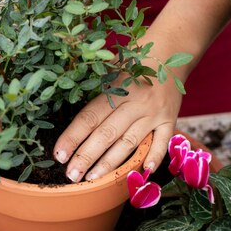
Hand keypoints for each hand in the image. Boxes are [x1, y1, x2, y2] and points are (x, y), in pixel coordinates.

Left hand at [53, 71, 182, 182]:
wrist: (171, 50)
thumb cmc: (132, 62)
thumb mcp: (110, 66)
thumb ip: (91, 83)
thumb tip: (61, 86)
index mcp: (115, 89)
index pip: (89, 117)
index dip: (72, 137)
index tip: (59, 154)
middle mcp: (134, 103)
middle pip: (106, 134)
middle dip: (86, 156)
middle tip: (71, 175)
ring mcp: (153, 113)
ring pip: (129, 143)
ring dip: (110, 163)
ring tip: (93, 179)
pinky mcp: (170, 120)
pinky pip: (162, 142)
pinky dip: (154, 157)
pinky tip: (144, 172)